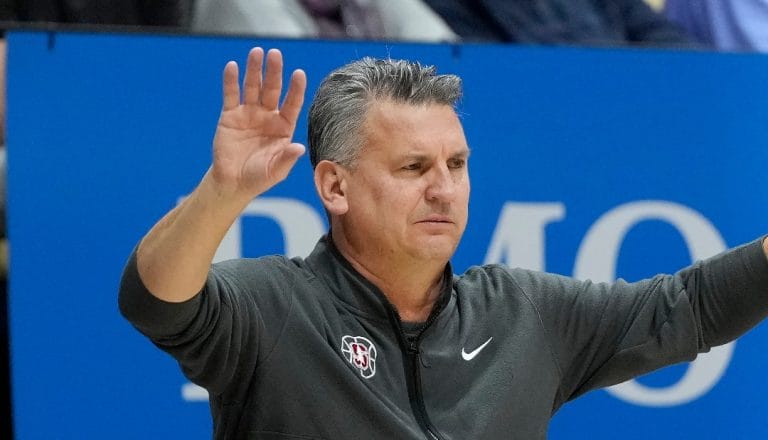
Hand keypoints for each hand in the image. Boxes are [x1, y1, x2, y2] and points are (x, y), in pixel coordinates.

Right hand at [210, 47, 306, 198]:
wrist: (232, 183)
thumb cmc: (258, 178)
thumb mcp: (276, 171)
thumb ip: (286, 158)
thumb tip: (299, 148)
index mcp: (283, 127)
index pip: (292, 104)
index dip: (296, 89)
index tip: (299, 74)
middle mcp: (267, 116)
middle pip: (272, 89)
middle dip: (274, 72)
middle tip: (275, 54)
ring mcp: (248, 114)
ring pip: (252, 87)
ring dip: (254, 70)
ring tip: (256, 52)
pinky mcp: (230, 115)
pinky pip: (231, 95)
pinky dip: (231, 81)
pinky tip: (233, 67)